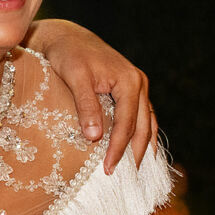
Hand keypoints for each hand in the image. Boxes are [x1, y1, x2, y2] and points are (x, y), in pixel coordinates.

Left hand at [25, 19, 154, 173]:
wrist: (67, 36)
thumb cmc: (67, 55)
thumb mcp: (75, 78)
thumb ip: (87, 106)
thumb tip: (95, 137)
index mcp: (129, 81)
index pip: (127, 124)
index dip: (119, 149)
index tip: (109, 170)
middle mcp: (139, 83)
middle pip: (142, 126)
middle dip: (135, 153)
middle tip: (125, 177)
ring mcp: (138, 85)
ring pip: (147, 122)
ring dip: (143, 146)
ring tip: (137, 170)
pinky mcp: (131, 88)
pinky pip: (142, 115)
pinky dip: (141, 133)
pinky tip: (139, 150)